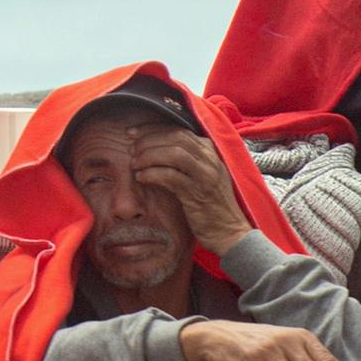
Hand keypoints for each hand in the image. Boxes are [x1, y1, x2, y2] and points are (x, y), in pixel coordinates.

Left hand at [129, 127, 253, 255]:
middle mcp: (210, 159)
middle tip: (131, 148)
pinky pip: (171, 177)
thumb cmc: (209, 203)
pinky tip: (141, 177)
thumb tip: (148, 145)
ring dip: (149, 156)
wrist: (229, 231)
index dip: (151, 129)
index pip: (177, 129)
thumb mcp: (199, 174)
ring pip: (174, 154)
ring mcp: (205, 176)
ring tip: (135, 164)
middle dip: (148, 140)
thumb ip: (182, 158)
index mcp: (209, 151)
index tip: (132, 133)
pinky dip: (152, 174)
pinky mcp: (198, 194)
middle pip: (175, 137)